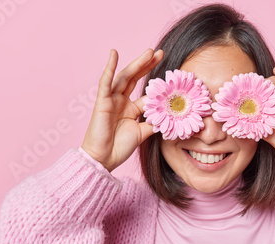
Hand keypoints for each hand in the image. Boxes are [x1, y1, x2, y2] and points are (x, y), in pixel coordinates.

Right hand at [81, 48, 163, 171]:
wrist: (104, 159)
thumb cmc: (120, 147)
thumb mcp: (143, 133)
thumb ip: (154, 122)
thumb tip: (171, 115)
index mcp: (131, 108)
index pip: (146, 92)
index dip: (158, 85)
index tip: (172, 76)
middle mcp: (121, 101)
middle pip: (135, 78)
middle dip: (148, 65)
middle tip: (160, 53)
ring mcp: (111, 100)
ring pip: (125, 77)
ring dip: (137, 64)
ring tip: (149, 52)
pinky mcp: (101, 102)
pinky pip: (105, 82)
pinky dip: (109, 68)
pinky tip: (114, 54)